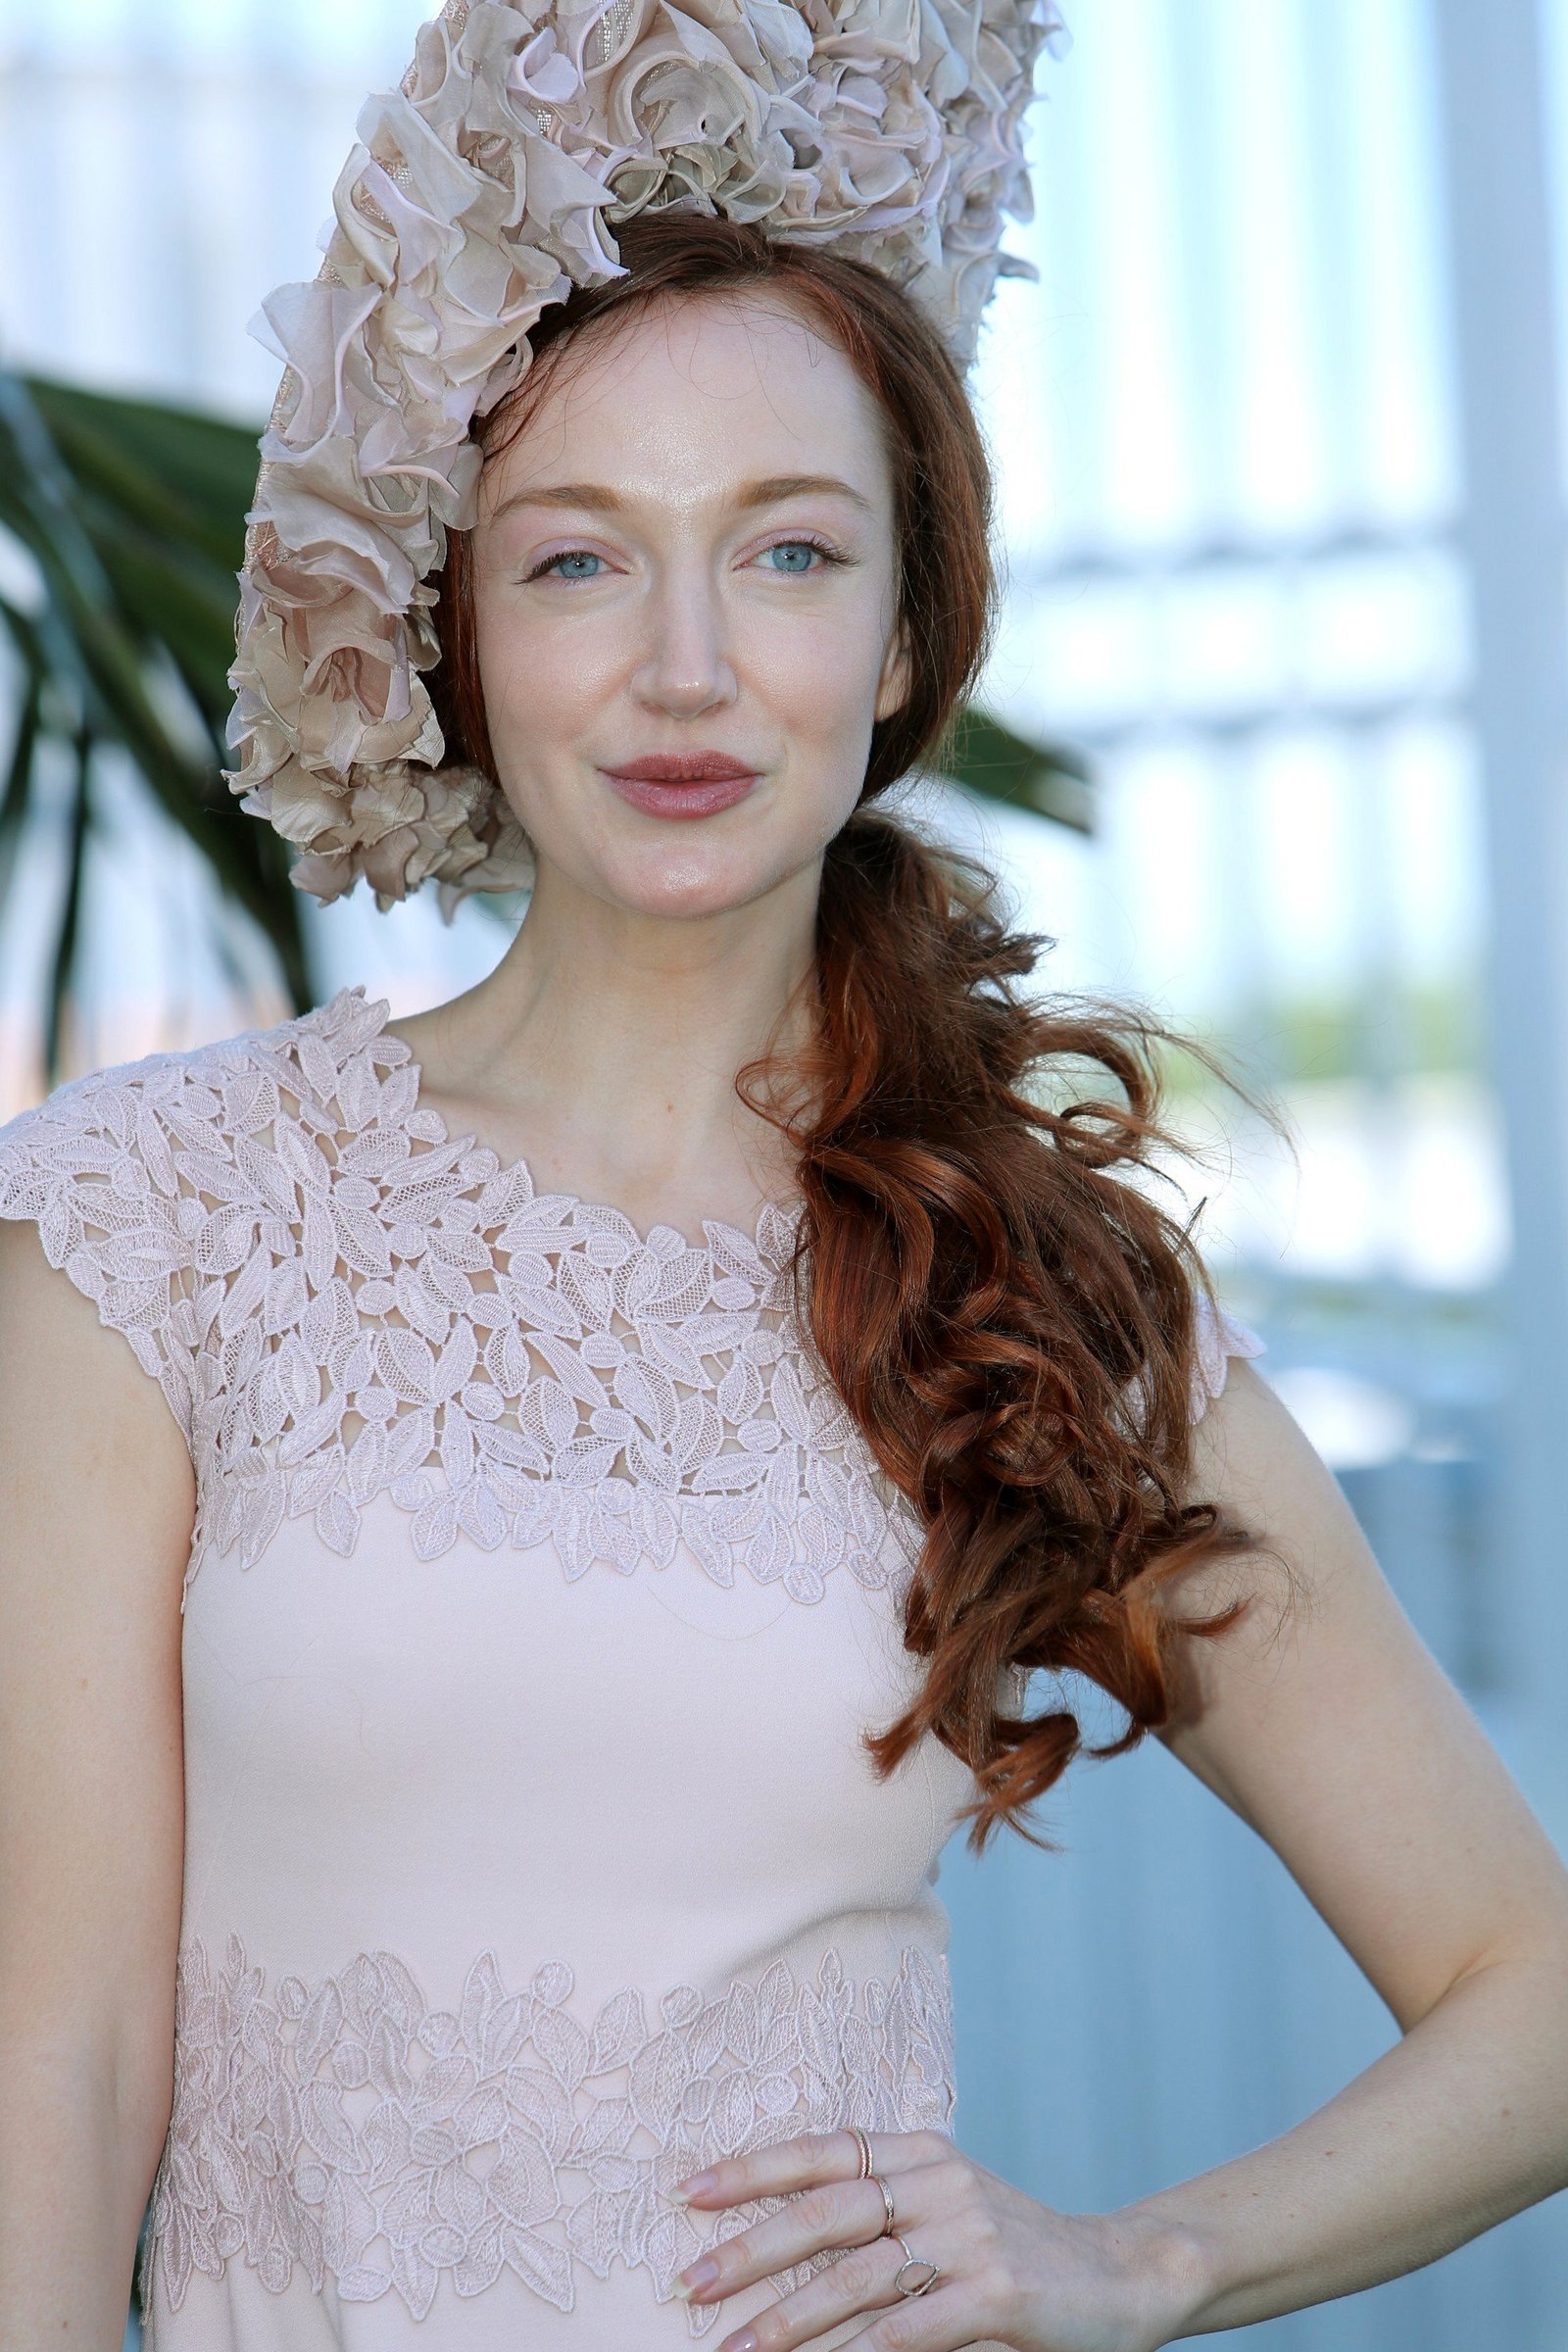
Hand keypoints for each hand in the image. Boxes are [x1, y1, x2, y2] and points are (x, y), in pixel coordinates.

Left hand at [669, 2127, 1202, 2350]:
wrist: (1122, 2275)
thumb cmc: (1016, 2248)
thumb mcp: (947, 2207)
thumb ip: (881, 2210)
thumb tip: (779, 2244)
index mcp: (920, 2150)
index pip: (822, 2149)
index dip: (753, 2169)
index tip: (689, 2192)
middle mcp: (939, 2180)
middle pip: (827, 2210)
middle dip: (752, 2250)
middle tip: (691, 2284)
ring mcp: (969, 2234)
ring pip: (857, 2276)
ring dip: (789, 2318)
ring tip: (736, 2348)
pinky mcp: (996, 2291)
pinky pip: (908, 2328)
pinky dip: (858, 2351)